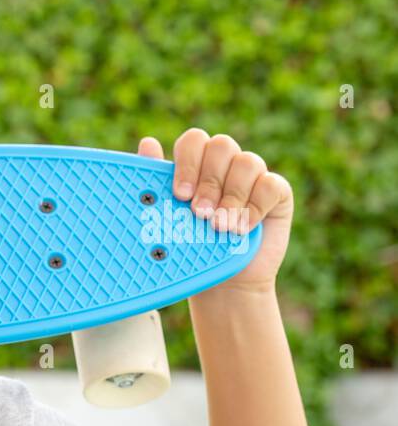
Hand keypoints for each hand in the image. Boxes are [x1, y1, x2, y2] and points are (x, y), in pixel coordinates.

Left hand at [136, 129, 293, 292]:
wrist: (220, 283)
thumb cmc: (190, 248)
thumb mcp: (169, 217)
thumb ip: (157, 181)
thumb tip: (147, 142)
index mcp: (198, 163)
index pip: (194, 141)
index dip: (187, 162)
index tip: (179, 194)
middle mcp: (226, 164)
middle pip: (222, 146)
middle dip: (209, 181)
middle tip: (198, 213)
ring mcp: (254, 177)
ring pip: (248, 162)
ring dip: (231, 196)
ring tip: (219, 226)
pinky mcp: (277, 194)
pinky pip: (271, 185)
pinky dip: (255, 206)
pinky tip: (241, 228)